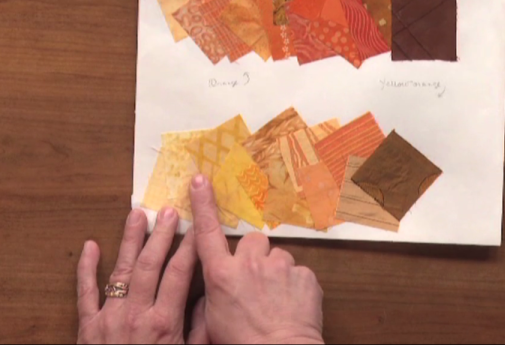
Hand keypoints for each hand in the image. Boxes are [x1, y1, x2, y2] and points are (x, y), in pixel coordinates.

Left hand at [76, 208, 207, 343]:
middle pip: (150, 265)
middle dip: (161, 235)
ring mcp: (108, 318)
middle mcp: (135, 315)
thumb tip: (207, 301)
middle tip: (169, 211)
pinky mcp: (87, 326)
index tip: (196, 226)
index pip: (179, 274)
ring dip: (129, 239)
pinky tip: (90, 245)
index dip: (188, 247)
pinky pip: (84, 291)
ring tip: (136, 214)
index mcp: (163, 323)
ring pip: (120, 270)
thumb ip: (198, 330)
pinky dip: (86, 267)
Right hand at [189, 174, 324, 344]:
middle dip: (254, 256)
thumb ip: (209, 299)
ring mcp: (280, 267)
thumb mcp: (211, 324)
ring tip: (276, 299)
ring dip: (276, 272)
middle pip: (252, 241)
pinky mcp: (305, 275)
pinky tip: (292, 305)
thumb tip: (210, 291)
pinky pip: (299, 273)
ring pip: (278, 257)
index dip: (203, 203)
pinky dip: (296, 286)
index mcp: (221, 275)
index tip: (200, 180)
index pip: (207, 232)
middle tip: (255, 282)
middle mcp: (250, 265)